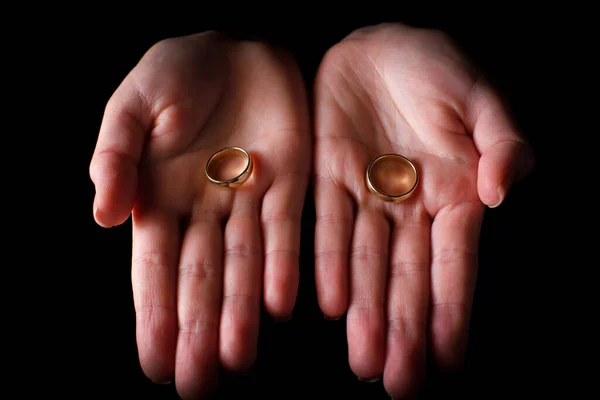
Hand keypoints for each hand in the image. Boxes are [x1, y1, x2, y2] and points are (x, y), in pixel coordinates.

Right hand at [89, 32, 309, 397]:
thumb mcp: (132, 105)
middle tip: (197, 382)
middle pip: (199, 278)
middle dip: (197, 329)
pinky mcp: (288, 184)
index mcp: (159, 195)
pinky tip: (279, 305)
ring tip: (236, 358)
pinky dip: (282, 267)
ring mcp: (245, 200)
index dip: (153, 313)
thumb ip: (116, 156)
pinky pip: (284, 232)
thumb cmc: (176, 72)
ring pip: (242, 266)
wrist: (236, 47)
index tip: (154, 360)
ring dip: (240, 311)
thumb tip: (101, 216)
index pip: (153, 266)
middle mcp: (203, 209)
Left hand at [312, 23, 533, 397]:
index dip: (451, 309)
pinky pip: (329, 226)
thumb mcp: (479, 96)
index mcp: (454, 191)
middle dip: (403, 328)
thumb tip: (506, 190)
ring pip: (367, 263)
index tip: (447, 358)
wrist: (376, 43)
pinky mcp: (327, 178)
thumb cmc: (436, 67)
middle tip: (398, 380)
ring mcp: (368, 195)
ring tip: (365, 360)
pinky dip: (330, 263)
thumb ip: (502, 141)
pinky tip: (332, 303)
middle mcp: (410, 205)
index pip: (453, 262)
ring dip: (366, 310)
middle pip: (407, 277)